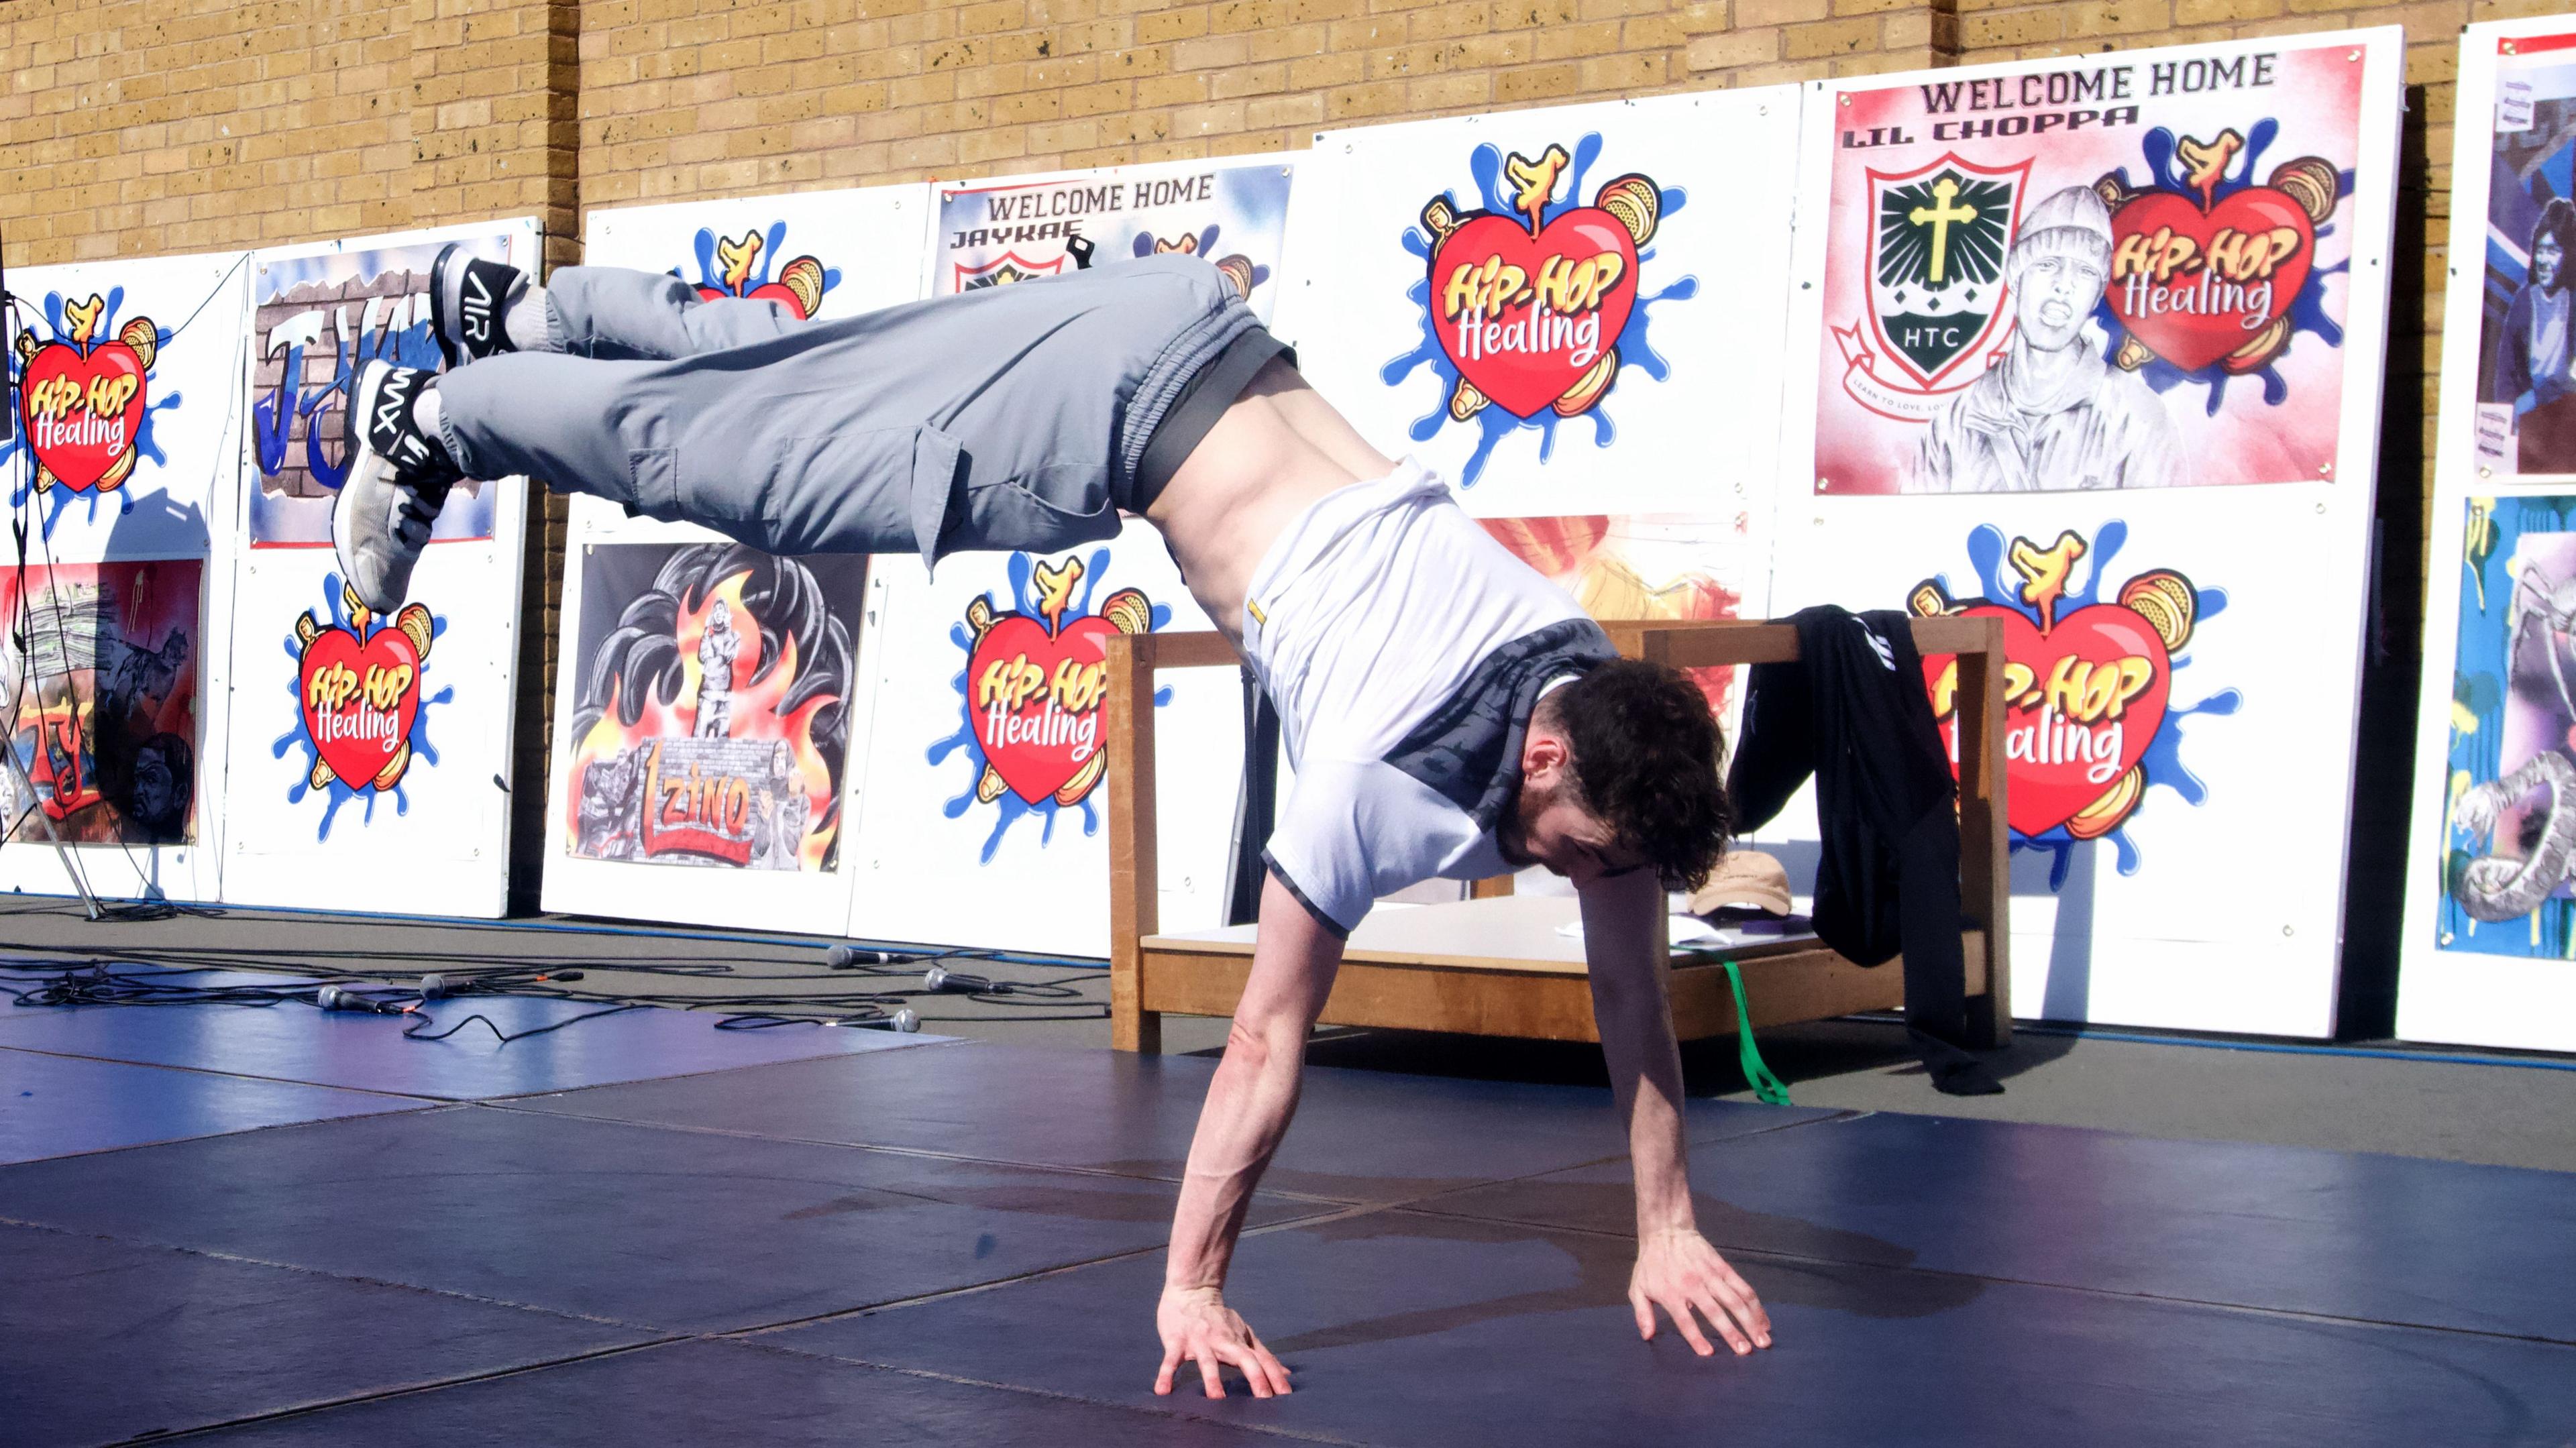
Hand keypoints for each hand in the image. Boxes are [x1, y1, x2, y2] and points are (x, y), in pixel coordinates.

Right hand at [1155, 1284, 1291, 1398]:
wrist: (1191, 1291)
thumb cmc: (1219, 1319)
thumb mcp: (1244, 1334)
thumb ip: (1263, 1355)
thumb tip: (1287, 1374)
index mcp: (1239, 1342)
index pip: (1262, 1360)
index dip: (1274, 1376)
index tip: (1286, 1395)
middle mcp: (1222, 1341)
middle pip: (1242, 1359)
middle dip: (1254, 1376)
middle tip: (1264, 1398)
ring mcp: (1199, 1342)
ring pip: (1206, 1361)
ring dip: (1212, 1379)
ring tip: (1216, 1398)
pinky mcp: (1176, 1342)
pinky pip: (1171, 1360)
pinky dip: (1166, 1374)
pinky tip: (1163, 1391)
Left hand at [1629, 1227, 1771, 1356]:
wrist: (1667, 1231)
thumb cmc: (1652, 1263)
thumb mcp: (1637, 1287)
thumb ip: (1642, 1313)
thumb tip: (1647, 1336)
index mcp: (1672, 1293)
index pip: (1685, 1319)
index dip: (1696, 1337)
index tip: (1708, 1353)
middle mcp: (1693, 1285)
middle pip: (1716, 1312)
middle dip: (1732, 1332)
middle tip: (1745, 1351)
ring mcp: (1711, 1276)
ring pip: (1735, 1300)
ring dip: (1751, 1321)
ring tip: (1762, 1340)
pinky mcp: (1723, 1268)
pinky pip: (1742, 1287)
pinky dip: (1755, 1304)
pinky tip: (1764, 1320)